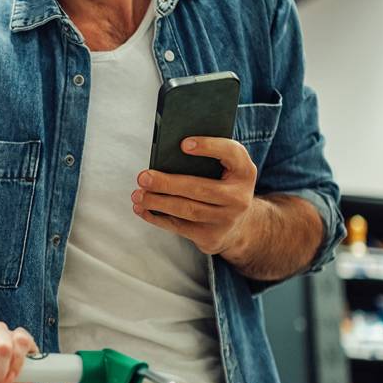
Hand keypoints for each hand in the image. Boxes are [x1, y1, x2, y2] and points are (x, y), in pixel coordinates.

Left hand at [131, 136, 257, 257]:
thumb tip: (165, 154)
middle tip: (143, 177)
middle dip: (168, 183)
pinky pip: (179, 227)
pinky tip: (142, 209)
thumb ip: (207, 159)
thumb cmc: (223, 187)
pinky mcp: (211, 237)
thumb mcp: (226, 171)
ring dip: (158, 202)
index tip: (183, 144)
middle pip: (200, 189)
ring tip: (138, 195)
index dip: (209, 147)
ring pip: (187, 210)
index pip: (232, 153)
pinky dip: (157, 218)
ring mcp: (226, 220)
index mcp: (245, 172)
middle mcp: (240, 197)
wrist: (240, 227)